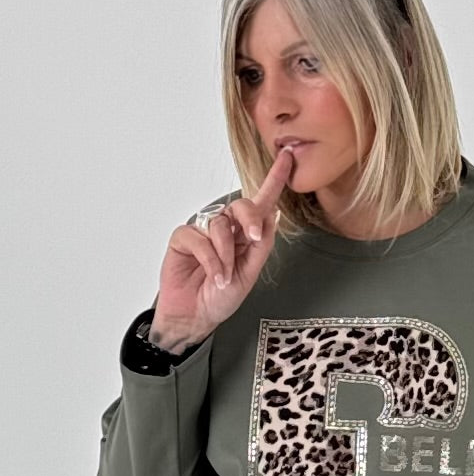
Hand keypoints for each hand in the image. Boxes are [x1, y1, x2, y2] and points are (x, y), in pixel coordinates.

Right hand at [151, 145, 296, 343]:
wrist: (195, 317)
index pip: (261, 203)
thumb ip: (261, 246)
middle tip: (253, 238)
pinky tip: (214, 276)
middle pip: (241, 206)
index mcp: (244, 235)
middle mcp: (225, 228)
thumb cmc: (220, 298)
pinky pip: (199, 238)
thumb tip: (272, 215)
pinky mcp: (184, 238)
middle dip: (250, 219)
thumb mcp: (250, 274)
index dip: (274, 180)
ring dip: (226, 255)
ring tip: (224, 278)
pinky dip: (210, 260)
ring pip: (220, 225)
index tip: (287, 158)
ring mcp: (203, 231)